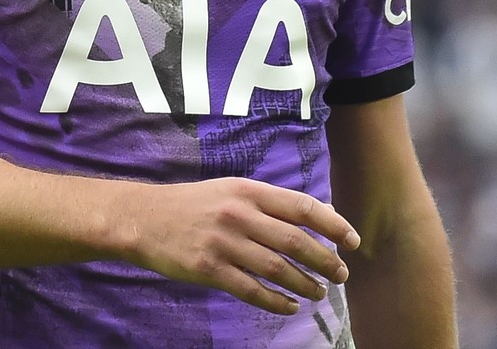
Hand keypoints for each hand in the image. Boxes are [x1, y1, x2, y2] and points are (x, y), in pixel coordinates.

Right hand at [123, 177, 360, 314]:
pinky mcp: (209, 269)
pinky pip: (252, 290)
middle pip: (296, 241)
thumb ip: (270, 202)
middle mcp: (238, 214)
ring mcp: (224, 243)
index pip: (301, 207)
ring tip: (319, 293)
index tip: (352, 241)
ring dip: (305, 284)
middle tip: (341, 275)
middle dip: (325, 261)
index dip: (333, 225)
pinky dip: (276, 301)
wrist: (144, 218)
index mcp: (247, 191)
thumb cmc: (193, 204)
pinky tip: (290, 306)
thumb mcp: (231, 190)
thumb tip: (318, 212)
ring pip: (277, 268)